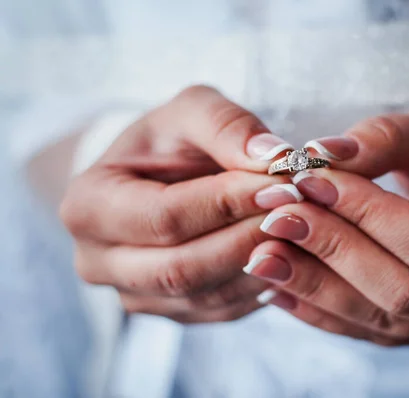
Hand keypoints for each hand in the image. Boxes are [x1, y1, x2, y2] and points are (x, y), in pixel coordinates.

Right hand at [60, 86, 303, 322]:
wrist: (155, 176)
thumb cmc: (170, 141)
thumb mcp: (191, 111)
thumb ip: (227, 124)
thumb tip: (275, 157)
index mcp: (89, 207)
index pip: (165, 217)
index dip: (228, 203)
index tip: (283, 183)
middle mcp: (99, 262)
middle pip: (182, 268)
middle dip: (248, 239)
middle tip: (300, 211)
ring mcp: (135, 294)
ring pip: (206, 296)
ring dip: (263, 265)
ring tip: (302, 230)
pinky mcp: (171, 311)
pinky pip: (222, 311)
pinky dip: (262, 285)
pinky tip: (290, 255)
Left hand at [243, 112, 408, 344]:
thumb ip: (389, 139)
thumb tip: (322, 153)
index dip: (364, 212)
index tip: (309, 179)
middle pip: (402, 290)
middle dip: (333, 251)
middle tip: (276, 216)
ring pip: (379, 318)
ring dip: (315, 286)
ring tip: (261, 254)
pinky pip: (367, 330)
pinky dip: (319, 310)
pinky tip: (277, 285)